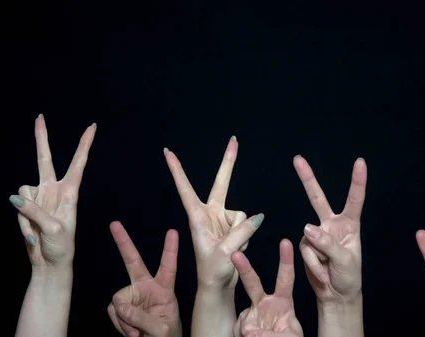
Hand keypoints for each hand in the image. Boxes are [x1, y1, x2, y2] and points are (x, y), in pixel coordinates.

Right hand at [10, 114, 95, 268]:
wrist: (50, 263)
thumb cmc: (61, 246)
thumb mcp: (53, 228)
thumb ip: (34, 211)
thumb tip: (15, 197)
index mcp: (70, 192)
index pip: (78, 163)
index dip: (84, 145)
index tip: (92, 127)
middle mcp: (54, 190)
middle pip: (45, 159)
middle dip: (41, 138)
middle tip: (40, 117)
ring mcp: (39, 197)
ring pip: (23, 189)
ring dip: (27, 211)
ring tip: (38, 229)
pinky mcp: (26, 206)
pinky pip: (17, 205)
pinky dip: (22, 220)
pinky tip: (32, 233)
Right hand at [107, 221, 181, 336]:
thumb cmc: (167, 335)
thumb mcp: (162, 328)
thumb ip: (143, 318)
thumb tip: (120, 307)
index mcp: (164, 288)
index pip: (168, 266)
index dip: (170, 250)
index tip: (173, 231)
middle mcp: (146, 287)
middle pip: (133, 261)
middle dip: (124, 243)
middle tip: (115, 224)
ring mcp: (133, 296)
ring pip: (119, 299)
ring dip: (125, 319)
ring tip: (139, 331)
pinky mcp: (121, 306)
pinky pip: (113, 311)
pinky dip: (120, 323)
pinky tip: (132, 332)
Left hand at [164, 137, 263, 289]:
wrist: (218, 285)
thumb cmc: (212, 270)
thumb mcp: (224, 253)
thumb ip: (241, 233)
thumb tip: (256, 218)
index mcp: (197, 217)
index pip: (185, 189)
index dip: (177, 171)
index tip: (168, 153)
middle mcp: (210, 214)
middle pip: (222, 183)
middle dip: (229, 162)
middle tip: (234, 140)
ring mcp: (223, 220)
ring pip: (243, 215)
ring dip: (242, 233)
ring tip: (230, 249)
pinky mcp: (235, 227)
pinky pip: (249, 225)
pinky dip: (246, 238)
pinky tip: (237, 248)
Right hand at [232, 239, 302, 336]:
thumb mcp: (291, 336)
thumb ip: (274, 333)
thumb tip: (250, 331)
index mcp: (283, 302)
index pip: (286, 278)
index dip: (286, 260)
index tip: (286, 242)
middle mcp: (265, 304)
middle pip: (253, 283)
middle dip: (244, 268)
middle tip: (235, 255)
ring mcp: (252, 314)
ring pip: (244, 316)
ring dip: (247, 327)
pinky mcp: (241, 325)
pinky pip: (241, 329)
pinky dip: (245, 336)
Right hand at [293, 155, 365, 303]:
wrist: (336, 295)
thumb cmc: (348, 276)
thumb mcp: (345, 260)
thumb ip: (327, 243)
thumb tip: (306, 227)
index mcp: (350, 225)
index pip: (354, 200)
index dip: (357, 181)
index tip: (360, 162)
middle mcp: (332, 225)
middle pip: (318, 198)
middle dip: (307, 178)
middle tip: (298, 159)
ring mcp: (317, 235)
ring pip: (308, 235)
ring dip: (318, 256)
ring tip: (328, 269)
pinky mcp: (306, 245)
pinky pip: (303, 249)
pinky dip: (312, 263)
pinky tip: (321, 271)